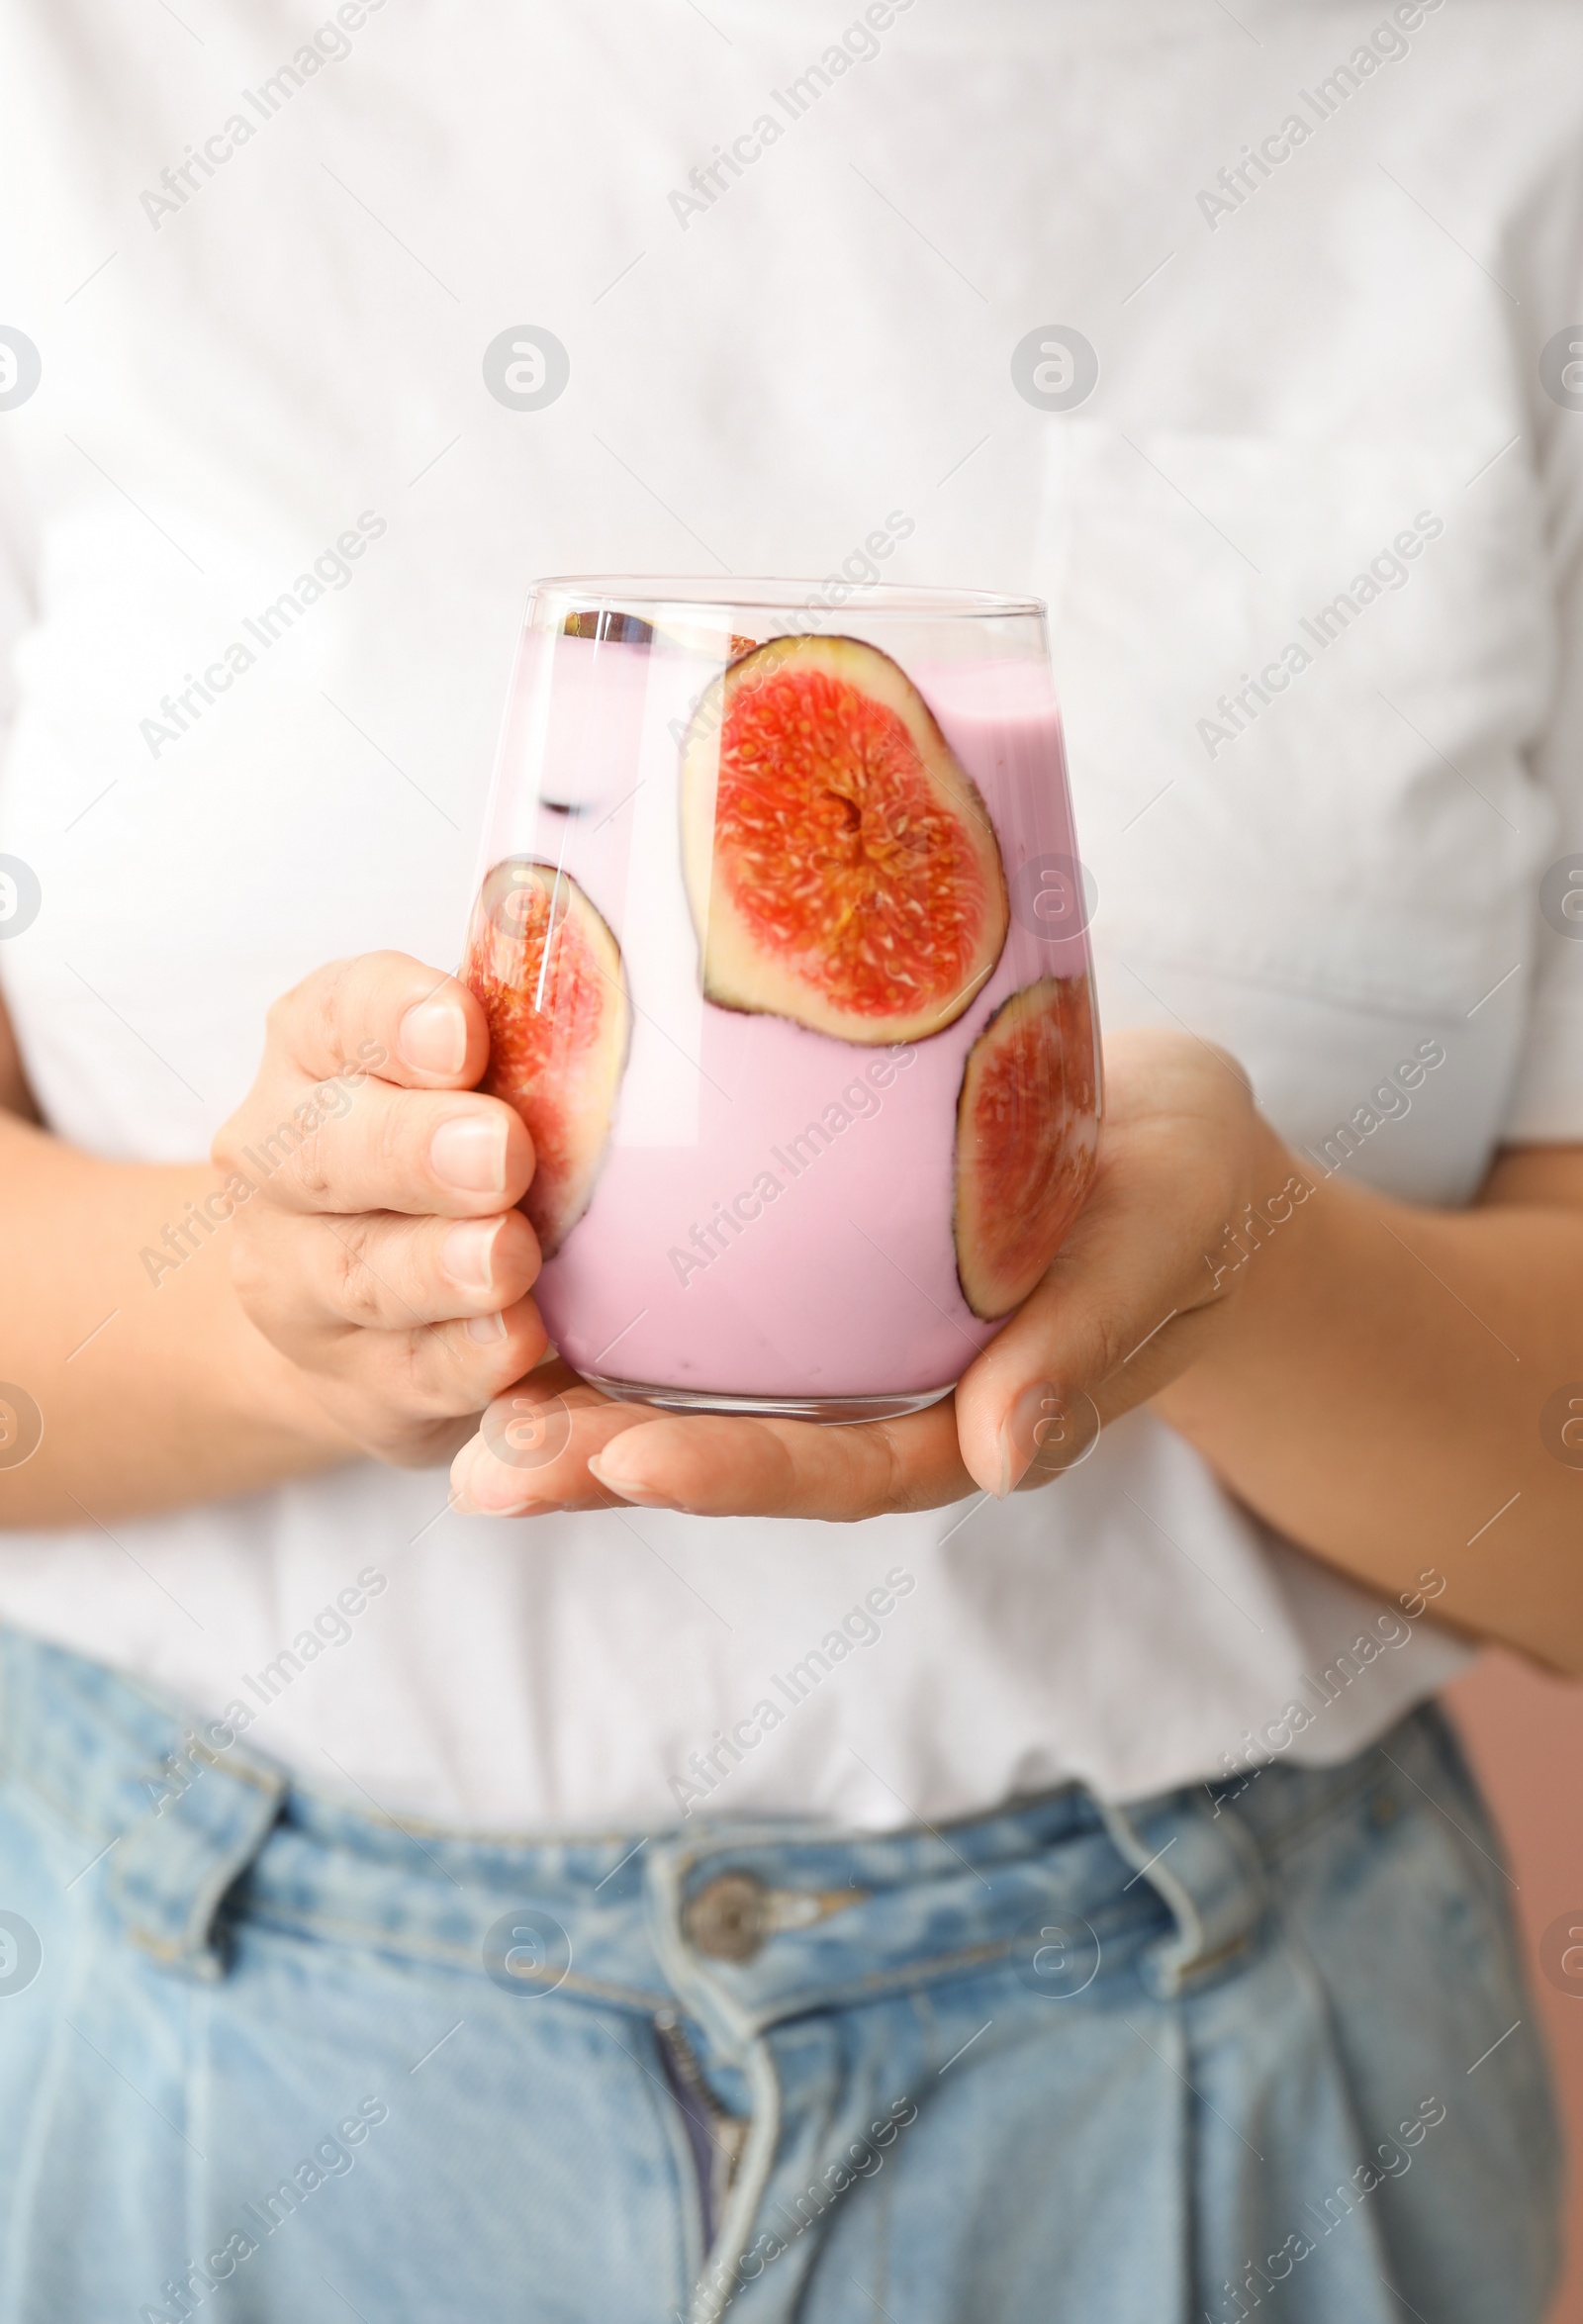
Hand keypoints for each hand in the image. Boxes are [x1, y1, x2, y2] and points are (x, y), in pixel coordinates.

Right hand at [213, 953, 546, 1465]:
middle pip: (329, 1148)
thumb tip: (619, 991)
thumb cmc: (444, 1154)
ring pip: (360, 1270)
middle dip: (415, 1149)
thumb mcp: (469, 1079)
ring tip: (508, 1257)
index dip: (395, 1018)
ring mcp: (301, 1280)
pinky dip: (465, 1360)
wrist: (354, 1315)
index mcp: (317, 1054)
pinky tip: (515, 1343)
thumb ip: (523, 1038)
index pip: (339, 1013)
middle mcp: (283, 1161)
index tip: (464, 1031)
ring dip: (438, 1265)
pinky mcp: (353, 1379)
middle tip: (500, 1153)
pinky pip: (407, 1371)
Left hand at [450, 1027, 1273, 1517]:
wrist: (1178, 1143)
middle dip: (613, 1466)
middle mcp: (886, 1399)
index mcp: (970, 1420)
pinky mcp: (810, 1277)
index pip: (846, 1467)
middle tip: (487, 1465)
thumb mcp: (1163, 1246)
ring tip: (463, 1414)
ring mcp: (842, 1346)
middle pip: (742, 1450)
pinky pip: (705, 1304)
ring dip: (585, 1408)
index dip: (740, 1475)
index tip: (632, 1462)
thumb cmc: (1186, 1197)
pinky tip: (515, 1283)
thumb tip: (1004, 1451)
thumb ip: (1089, 1342)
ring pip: (702, 1391)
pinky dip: (614, 1306)